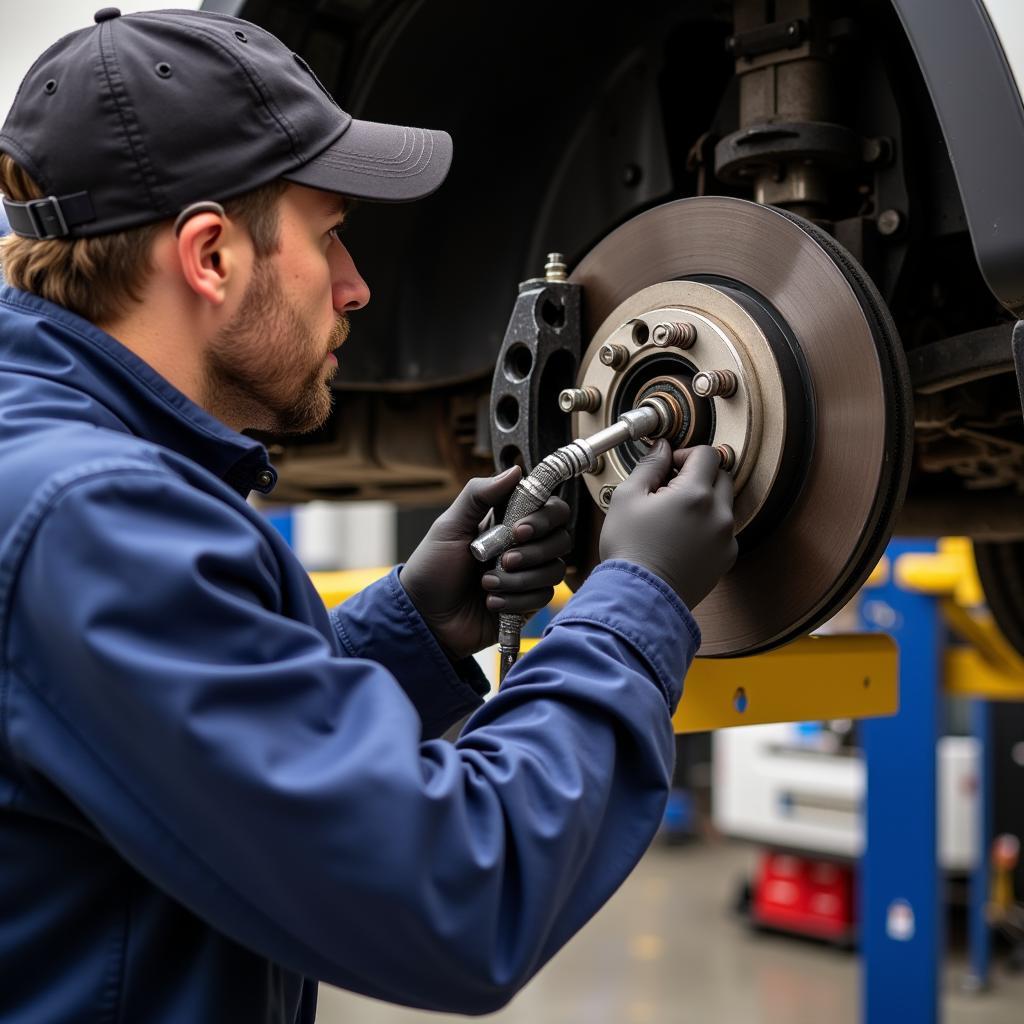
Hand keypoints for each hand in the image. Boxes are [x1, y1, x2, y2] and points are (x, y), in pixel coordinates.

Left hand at [400, 467, 571, 660]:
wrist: (425, 616)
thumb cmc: (433, 568)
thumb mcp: (449, 525)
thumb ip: (479, 494)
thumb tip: (516, 471)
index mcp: (510, 522)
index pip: (551, 510)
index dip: (544, 518)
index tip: (520, 530)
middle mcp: (525, 546)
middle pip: (561, 539)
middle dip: (534, 552)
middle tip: (504, 560)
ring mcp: (528, 575)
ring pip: (554, 570)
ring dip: (520, 579)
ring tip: (486, 583)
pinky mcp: (527, 604)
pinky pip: (542, 597)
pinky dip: (515, 600)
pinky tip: (490, 602)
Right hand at [599, 441, 736, 609]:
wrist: (639, 598)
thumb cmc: (629, 550)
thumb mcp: (627, 497)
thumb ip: (649, 465)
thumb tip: (661, 448)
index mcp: (696, 494)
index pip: (707, 454)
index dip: (685, 454)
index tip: (667, 468)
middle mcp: (719, 515)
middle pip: (721, 475)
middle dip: (698, 475)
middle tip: (670, 489)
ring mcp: (726, 538)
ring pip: (723, 504)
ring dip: (704, 501)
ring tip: (673, 517)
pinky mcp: (726, 558)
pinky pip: (723, 530)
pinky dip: (707, 526)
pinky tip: (680, 538)